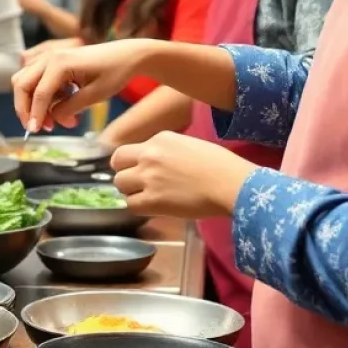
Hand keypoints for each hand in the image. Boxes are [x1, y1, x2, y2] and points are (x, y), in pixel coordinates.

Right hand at [13, 39, 152, 131]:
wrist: (128, 55)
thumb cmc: (115, 72)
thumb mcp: (94, 95)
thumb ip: (69, 108)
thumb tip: (51, 119)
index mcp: (59, 62)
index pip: (39, 93)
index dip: (35, 115)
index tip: (34, 132)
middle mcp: (49, 57)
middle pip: (22, 84)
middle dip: (26, 109)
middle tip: (37, 128)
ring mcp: (49, 57)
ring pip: (25, 80)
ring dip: (32, 102)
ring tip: (53, 120)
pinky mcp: (53, 61)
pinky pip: (36, 79)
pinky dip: (41, 95)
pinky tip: (60, 105)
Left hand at [112, 131, 254, 219]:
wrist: (231, 183)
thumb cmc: (220, 165)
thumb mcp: (188, 145)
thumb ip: (166, 151)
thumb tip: (157, 163)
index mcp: (159, 139)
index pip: (126, 150)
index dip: (128, 163)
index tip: (136, 171)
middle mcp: (149, 154)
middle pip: (117, 165)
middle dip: (125, 176)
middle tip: (139, 186)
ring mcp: (148, 177)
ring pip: (120, 185)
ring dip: (131, 192)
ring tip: (148, 197)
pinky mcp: (153, 199)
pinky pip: (131, 205)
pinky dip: (140, 208)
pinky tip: (154, 208)